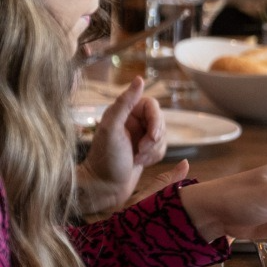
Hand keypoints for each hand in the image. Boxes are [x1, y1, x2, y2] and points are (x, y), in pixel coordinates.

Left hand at [77, 76, 166, 212]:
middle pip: (160, 121)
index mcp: (123, 112)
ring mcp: (138, 136)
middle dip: (154, 139)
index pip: (152, 106)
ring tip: (138, 159)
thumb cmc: (105, 159)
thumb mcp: (112, 129)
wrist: (104, 188)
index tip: (153, 135)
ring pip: (163, 136)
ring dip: (154, 150)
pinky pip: (161, 148)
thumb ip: (125, 103)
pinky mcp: (144, 150)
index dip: (157, 120)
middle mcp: (131, 121)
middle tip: (140, 151)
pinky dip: (155, 157)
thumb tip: (139, 79)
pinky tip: (140, 164)